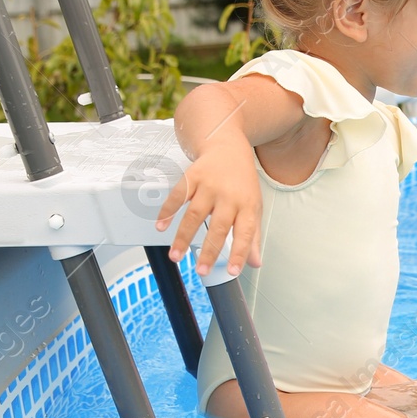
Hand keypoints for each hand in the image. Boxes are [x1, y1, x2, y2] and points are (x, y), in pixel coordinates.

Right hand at [155, 146, 263, 276]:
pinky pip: (178, 196)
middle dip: (209, 251)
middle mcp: (229, 195)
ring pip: (195, 214)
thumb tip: (255, 263)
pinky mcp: (192, 177)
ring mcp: (209, 185)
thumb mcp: (253, 207)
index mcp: (247, 205)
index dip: (240, 253)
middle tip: (201, 270)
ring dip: (183, 237)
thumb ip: (252, 236)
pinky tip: (161, 226)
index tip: (234, 271)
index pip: (246, 233)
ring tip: (176, 256)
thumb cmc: (241, 181)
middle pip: (218, 227)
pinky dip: (167, 211)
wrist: (228, 145)